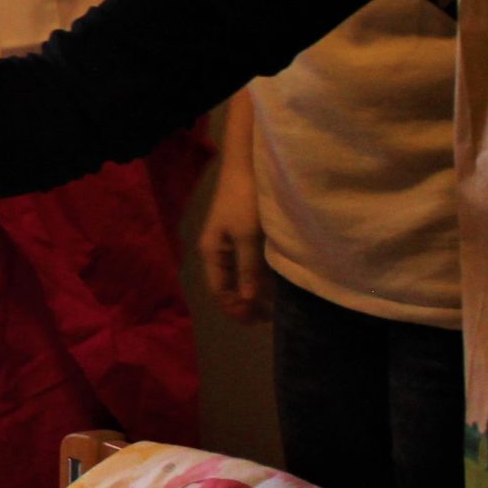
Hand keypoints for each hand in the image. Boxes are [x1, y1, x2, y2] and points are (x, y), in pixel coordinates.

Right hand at [196, 182, 268, 323]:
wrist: (248, 166)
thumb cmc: (245, 200)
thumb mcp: (248, 236)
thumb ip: (248, 269)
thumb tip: (248, 300)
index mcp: (212, 252)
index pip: (220, 290)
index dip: (236, 308)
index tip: (257, 322)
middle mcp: (218, 250)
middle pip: (229, 285)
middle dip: (246, 303)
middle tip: (269, 318)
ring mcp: (231, 242)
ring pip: (241, 275)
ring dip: (255, 290)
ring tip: (275, 305)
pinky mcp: (244, 234)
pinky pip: (250, 263)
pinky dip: (261, 276)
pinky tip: (275, 283)